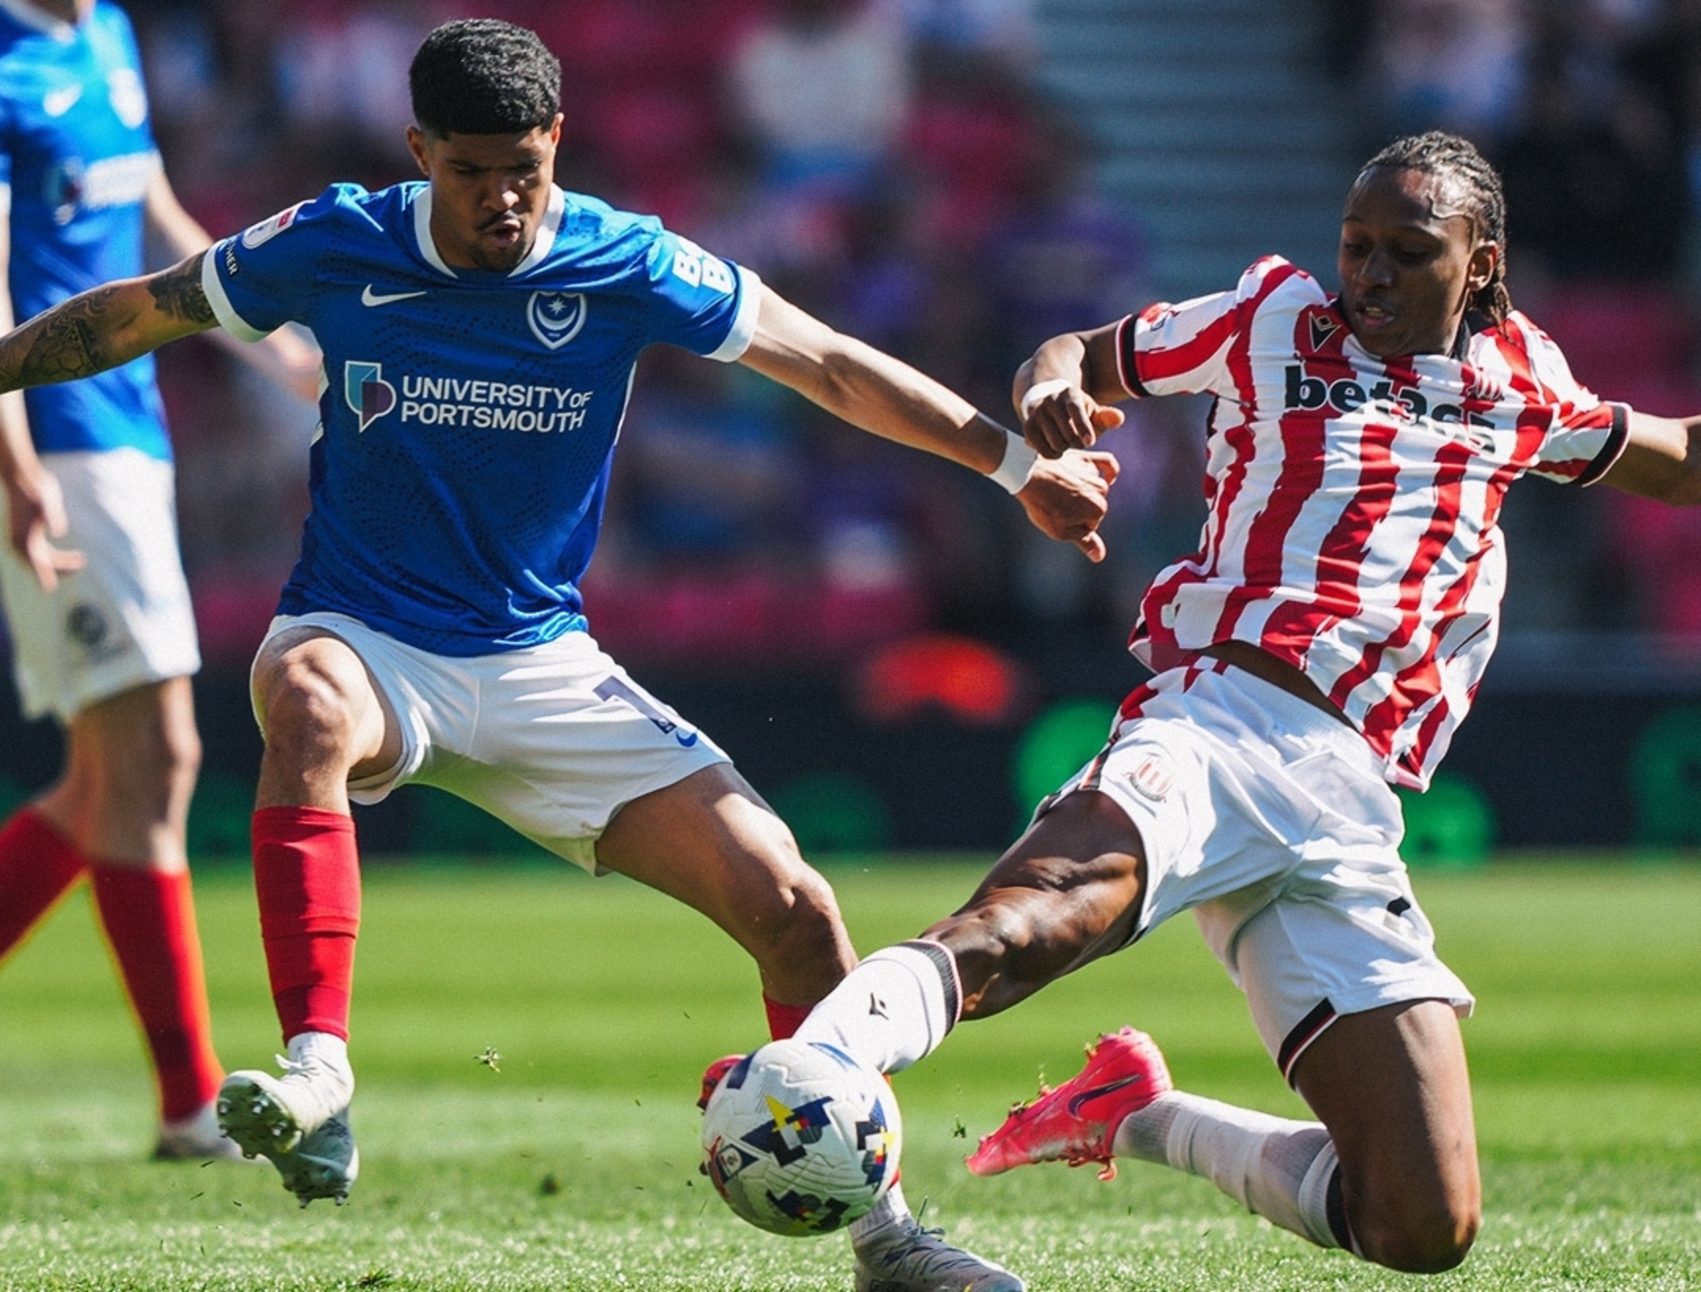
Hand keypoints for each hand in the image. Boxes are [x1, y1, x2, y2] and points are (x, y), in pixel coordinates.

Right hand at [4, 464, 83, 590]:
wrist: (23, 477)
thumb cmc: (37, 489)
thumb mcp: (48, 502)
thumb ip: (54, 517)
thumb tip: (59, 532)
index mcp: (25, 538)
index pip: (36, 563)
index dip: (44, 576)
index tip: (50, 589)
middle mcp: (21, 542)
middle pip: (42, 564)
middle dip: (61, 568)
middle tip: (81, 564)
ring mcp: (23, 538)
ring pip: (43, 560)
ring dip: (60, 564)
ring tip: (81, 561)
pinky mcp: (28, 533)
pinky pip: (42, 553)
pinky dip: (55, 558)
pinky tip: (70, 557)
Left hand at [1017, 448, 1119, 561]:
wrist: (1027, 475)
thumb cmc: (1042, 505)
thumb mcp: (1060, 530)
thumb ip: (1084, 542)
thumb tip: (1100, 556)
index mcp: (1098, 510)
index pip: (1090, 525)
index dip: (1073, 525)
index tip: (1058, 518)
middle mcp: (1101, 491)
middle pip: (1094, 507)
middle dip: (1079, 509)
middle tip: (1057, 505)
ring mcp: (1094, 474)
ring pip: (1096, 489)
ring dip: (1084, 492)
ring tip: (1062, 491)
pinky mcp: (1086, 459)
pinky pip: (1108, 463)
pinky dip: (1111, 471)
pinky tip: (1109, 478)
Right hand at [1021, 382, 1124, 456]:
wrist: (1044, 399)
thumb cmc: (1075, 410)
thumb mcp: (1091, 410)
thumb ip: (1106, 416)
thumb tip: (1119, 419)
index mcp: (1069, 393)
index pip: (1076, 411)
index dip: (1084, 428)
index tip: (1089, 442)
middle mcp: (1050, 401)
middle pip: (1068, 435)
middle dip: (1077, 443)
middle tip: (1079, 442)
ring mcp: (1037, 413)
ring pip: (1056, 444)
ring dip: (1065, 449)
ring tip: (1067, 443)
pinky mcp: (1028, 426)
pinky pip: (1043, 450)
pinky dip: (1052, 454)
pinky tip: (1056, 448)